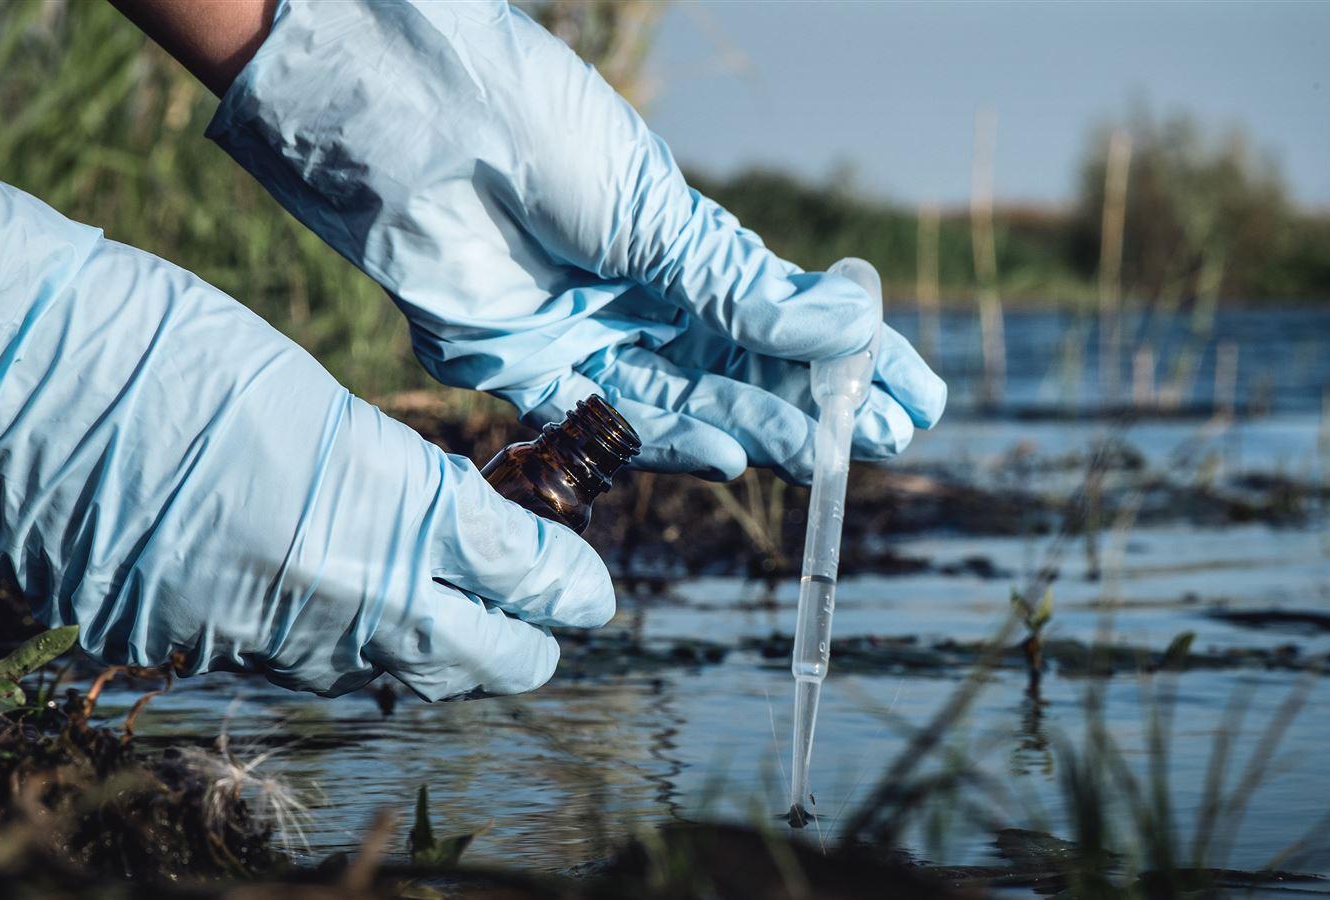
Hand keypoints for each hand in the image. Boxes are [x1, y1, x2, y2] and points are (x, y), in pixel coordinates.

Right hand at [0, 141, 613, 699]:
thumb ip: (401, 486)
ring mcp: (261, 636)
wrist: (26, 375)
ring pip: (388, 676)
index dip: (571, 587)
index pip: (524, 576)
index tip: (591, 590)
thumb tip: (451, 536)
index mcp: (392, 508)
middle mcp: (340, 595)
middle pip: (482, 662)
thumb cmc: (179, 346)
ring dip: (430, 651)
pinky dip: (327, 644)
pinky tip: (327, 606)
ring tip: (448, 618)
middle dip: (526, 645)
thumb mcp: (324, 404)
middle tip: (541, 619)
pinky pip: (290, 668)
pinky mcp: (189, 651)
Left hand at [207, 0, 945, 482]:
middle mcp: (638, 295)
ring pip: (690, 403)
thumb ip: (739, 288)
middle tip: (890, 441)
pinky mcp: (525, 370)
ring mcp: (586, 334)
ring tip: (826, 455)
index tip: (917, 393)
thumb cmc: (535, 131)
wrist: (411, 121)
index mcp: (678, 242)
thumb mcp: (654, 211)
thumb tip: (850, 327)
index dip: (853, 357)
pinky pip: (610, 423)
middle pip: (744, 370)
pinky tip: (733, 457)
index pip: (785, 313)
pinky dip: (673, 442)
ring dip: (760, 430)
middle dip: (819, 406)